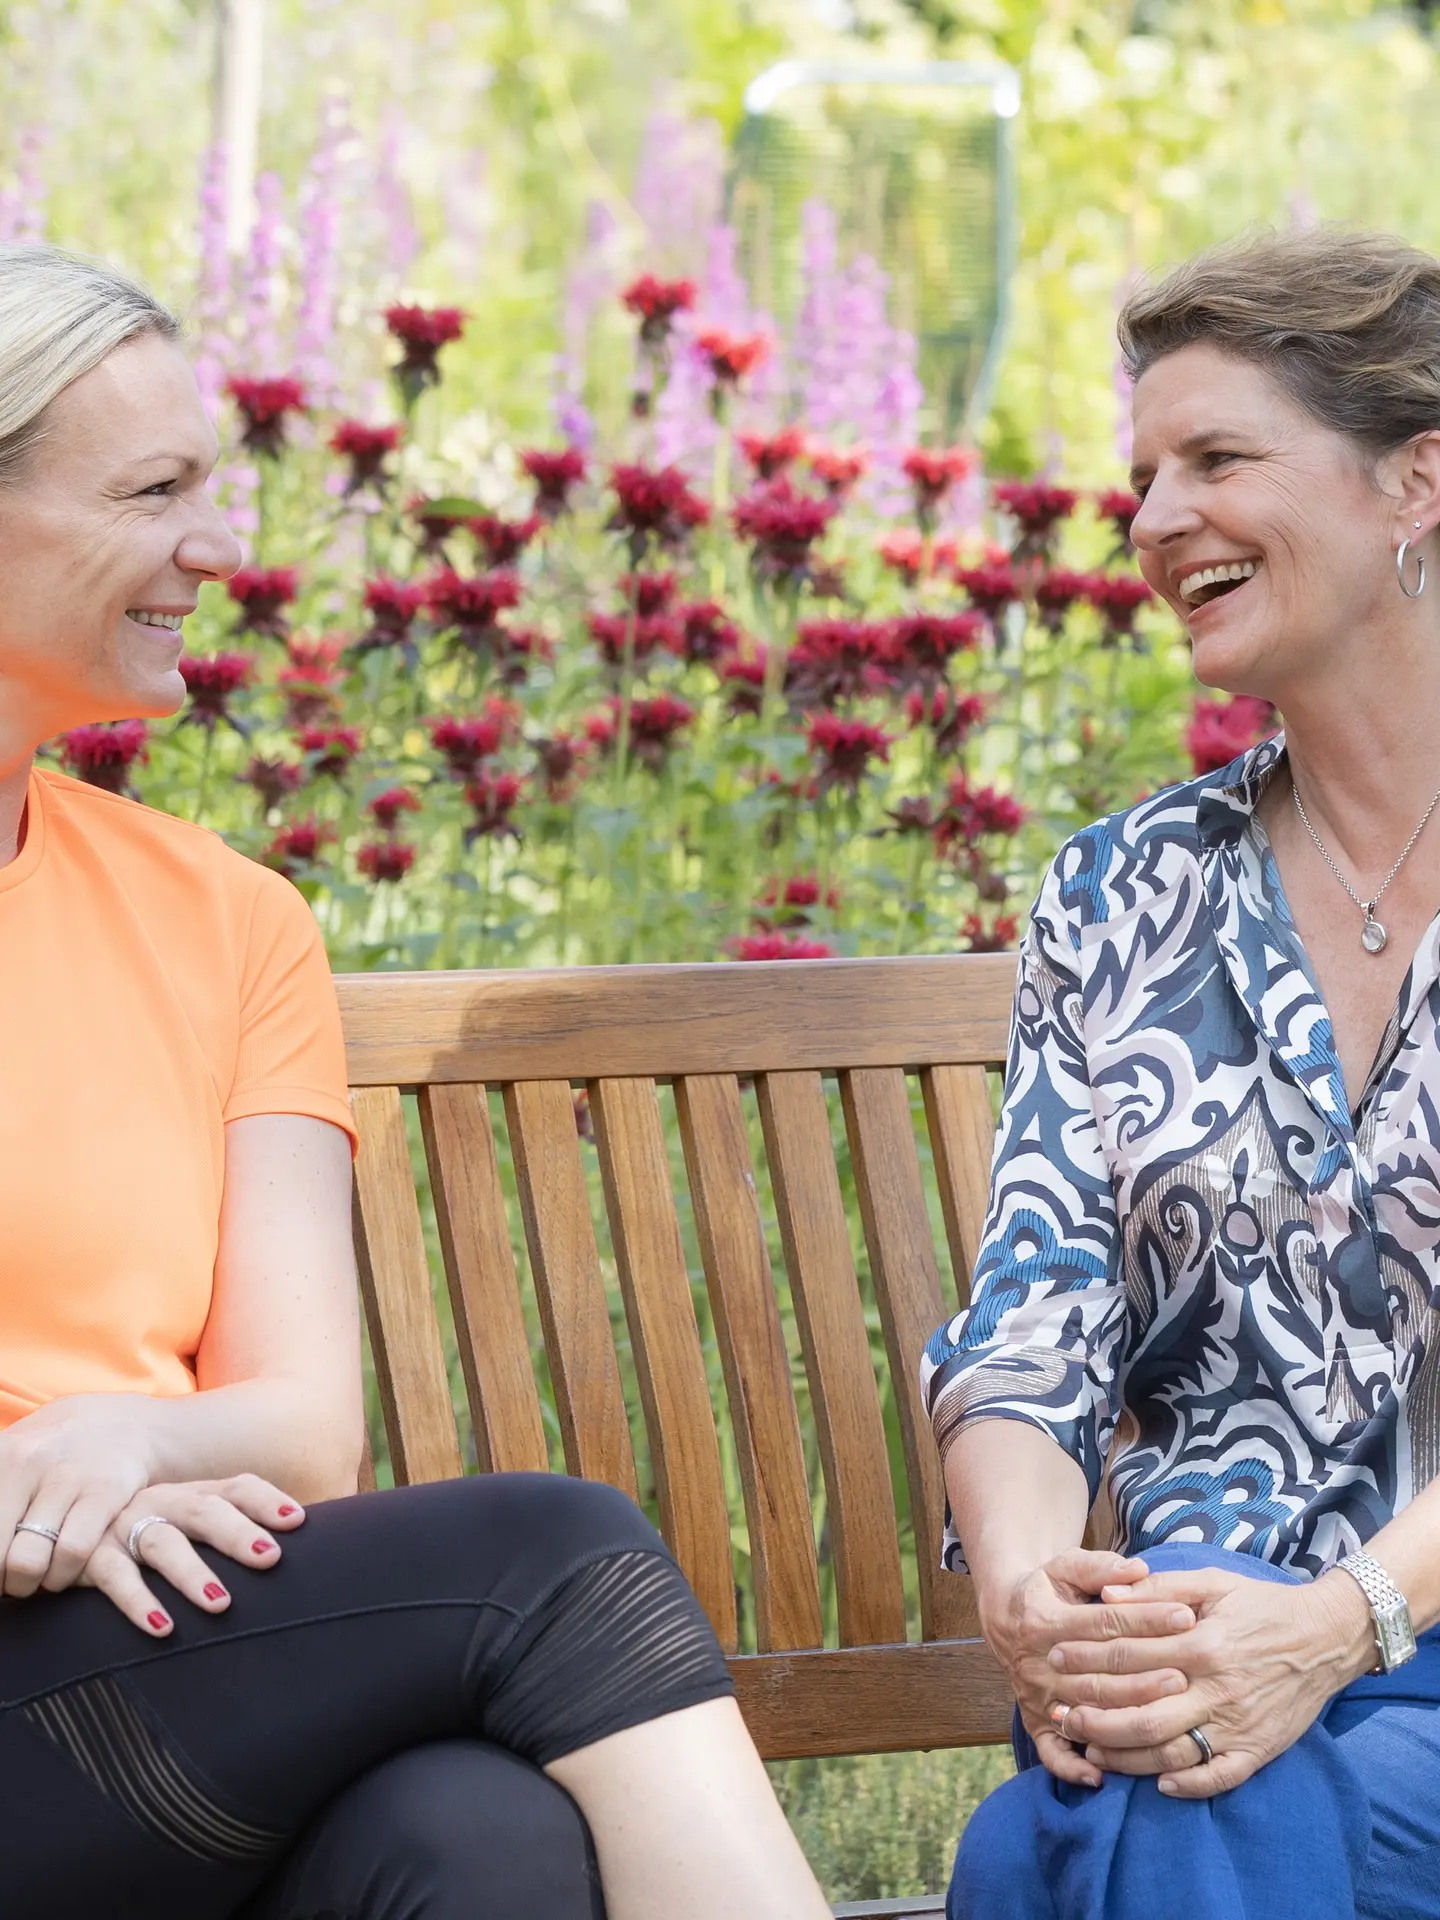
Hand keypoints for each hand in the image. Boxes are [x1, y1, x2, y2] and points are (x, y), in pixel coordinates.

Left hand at [0, 1395, 159, 1598]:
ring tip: (36, 1579)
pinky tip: (65, 1569)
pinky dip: (63, 1574)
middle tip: (10, 1582)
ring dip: (29, 1584)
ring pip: (29, 1561)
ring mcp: (67, 1475)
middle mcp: (26, 1462)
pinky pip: (72, 1552)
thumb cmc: (56, 1452)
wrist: (128, 1422)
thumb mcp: (13, 1457)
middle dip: (1, 1581)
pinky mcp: (106, 1490)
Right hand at [77, 1476, 307, 1634]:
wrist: (61, 1533)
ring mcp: (125, 1526)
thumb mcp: (182, 1528)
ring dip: (193, 1573)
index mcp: (190, 1495)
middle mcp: (161, 1503)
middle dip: (239, 1534)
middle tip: (271, 1558)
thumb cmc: (141, 1539)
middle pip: (205, 1511)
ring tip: (221, 1603)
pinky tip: (162, 1627)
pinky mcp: (90, 1555)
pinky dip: (139, 1602)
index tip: (298, 1521)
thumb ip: (226, 1536)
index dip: (267, 1500)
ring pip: (164, 1544)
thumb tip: (283, 1559)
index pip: (235, 1488)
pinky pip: (115, 1577)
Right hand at [984, 1548, 1197, 1788]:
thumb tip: (1138, 1569)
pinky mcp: (1035, 1722)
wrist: (1005, 1616)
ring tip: (1170, 1710)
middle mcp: (1039, 1663)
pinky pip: (1051, 1753)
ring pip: (1088, 1713)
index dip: (1147, 1619)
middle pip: (1100, 1675)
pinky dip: (1072, 1769)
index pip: (1105, 1623)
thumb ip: (1099, 1567)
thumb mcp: (1064, 1566)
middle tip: (1187, 1672)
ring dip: (1129, 1714)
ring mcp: (1037, 1697)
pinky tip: (1101, 1777)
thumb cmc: (1047, 1589)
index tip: (1187, 1615)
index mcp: (1045, 1621)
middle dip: (1146, 1675)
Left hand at [1045, 1565, 1375, 1797]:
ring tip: (1091, 1750)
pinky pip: (1219, 1776)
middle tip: (1061, 1714)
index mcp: (1201, 1643)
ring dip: (1127, 1756)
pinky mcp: (1259, 1750)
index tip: (1055, 1659)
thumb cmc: (1262, 1605)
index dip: (1087, 1659)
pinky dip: (1189, 1784)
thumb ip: (1158, 1588)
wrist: (1327, 1637)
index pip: (1130, 1655)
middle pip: (1143, 1713)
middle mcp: (1216, 1688)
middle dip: (1095, 1716)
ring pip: (1172, 1751)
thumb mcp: (1212, 1582)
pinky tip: (1159, 1784)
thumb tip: (1106, 1594)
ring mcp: (1238, 1724)